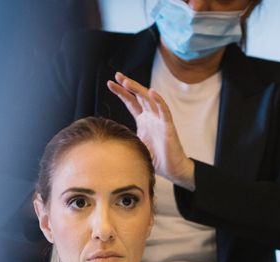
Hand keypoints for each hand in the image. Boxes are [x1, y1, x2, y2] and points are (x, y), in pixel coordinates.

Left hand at [107, 72, 194, 190]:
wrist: (171, 169)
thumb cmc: (155, 159)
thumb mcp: (135, 145)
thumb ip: (125, 138)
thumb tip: (108, 138)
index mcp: (143, 120)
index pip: (131, 102)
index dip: (121, 92)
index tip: (110, 83)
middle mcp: (151, 117)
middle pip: (139, 96)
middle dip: (128, 85)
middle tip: (117, 75)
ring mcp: (160, 120)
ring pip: (149, 99)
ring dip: (138, 89)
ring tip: (126, 81)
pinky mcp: (168, 126)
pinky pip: (164, 111)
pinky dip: (159, 101)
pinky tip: (151, 92)